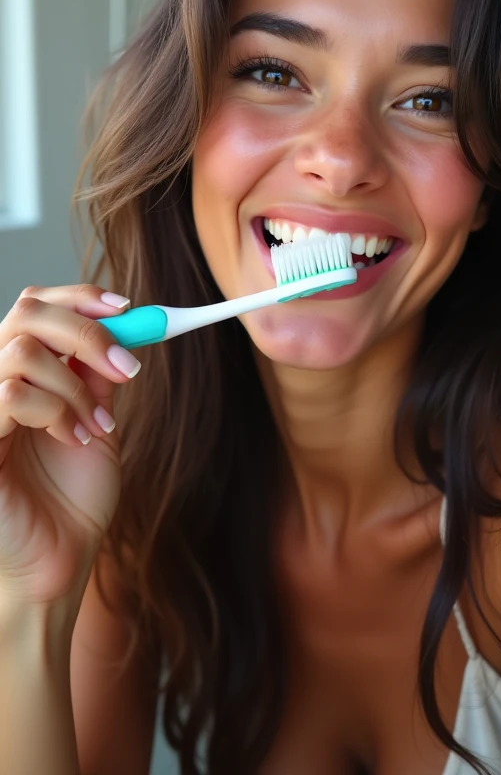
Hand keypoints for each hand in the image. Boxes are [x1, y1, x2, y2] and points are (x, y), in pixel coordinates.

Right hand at [0, 284, 140, 610]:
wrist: (60, 564)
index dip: (80, 298)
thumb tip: (122, 328)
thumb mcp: (98, 422)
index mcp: (23, 374)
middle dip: (86, 331)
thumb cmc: (73, 501)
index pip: (37, 307)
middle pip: (26, 312)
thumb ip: (98, 376)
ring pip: (20, 350)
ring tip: (97, 427)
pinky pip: (9, 395)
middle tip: (125, 368)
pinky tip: (75, 440)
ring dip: (74, 385)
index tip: (127, 310)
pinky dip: (55, 411)